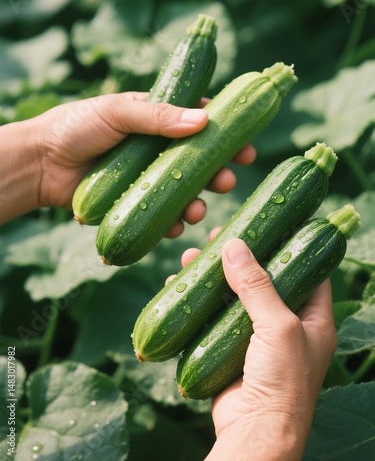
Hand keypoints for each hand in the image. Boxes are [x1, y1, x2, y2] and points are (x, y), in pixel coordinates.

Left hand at [0, 93, 254, 226]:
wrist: (41, 162)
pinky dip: (171, 223)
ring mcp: (147, 179)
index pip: (198, 125)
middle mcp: (157, 151)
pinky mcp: (135, 203)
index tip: (245, 146)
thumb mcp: (117, 112)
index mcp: (156, 121)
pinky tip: (175, 226)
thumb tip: (203, 120)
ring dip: (197, 203)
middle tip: (228, 181)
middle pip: (198, 164)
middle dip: (217, 173)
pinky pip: (161, 216)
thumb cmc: (76, 127)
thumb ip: (158, 116)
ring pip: (183, 193)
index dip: (224, 134)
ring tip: (197, 210)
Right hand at [180, 235, 336, 459]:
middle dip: (240, 258)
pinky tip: (180, 284)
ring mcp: (256, 337)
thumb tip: (235, 246)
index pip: (306, 270)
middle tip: (218, 236)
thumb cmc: (282, 381)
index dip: (287, 245)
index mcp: (313, 318)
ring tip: (190, 255)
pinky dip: (197, 301)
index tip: (266, 223)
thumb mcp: (279, 326)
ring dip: (212, 276)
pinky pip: (212, 317)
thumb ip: (258, 285)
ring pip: (232, 297)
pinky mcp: (229, 349)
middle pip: (262, 280)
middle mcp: (286, 325)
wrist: (254, 432)